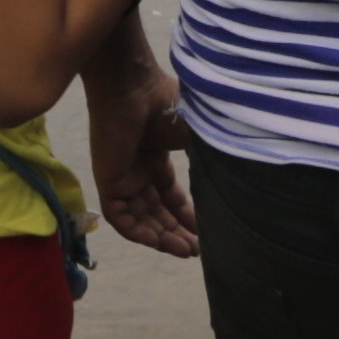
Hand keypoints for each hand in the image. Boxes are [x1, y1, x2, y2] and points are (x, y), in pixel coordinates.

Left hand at [86, 56, 200, 259]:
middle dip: (176, 231)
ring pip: (140, 217)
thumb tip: (231, 185)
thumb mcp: (197, 136)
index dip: (186, 214)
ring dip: (161, 237)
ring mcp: (122, 175)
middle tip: (198, 250)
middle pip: (156, 210)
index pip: (169, 194)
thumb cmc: (166, 103)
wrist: (134, 87)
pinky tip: (160, 243)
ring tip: (186, 251)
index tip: (206, 231)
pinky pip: (120, 217)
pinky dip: (139, 233)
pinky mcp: (108, 180)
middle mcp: (138, 168)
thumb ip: (208, 161)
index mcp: (156, 154)